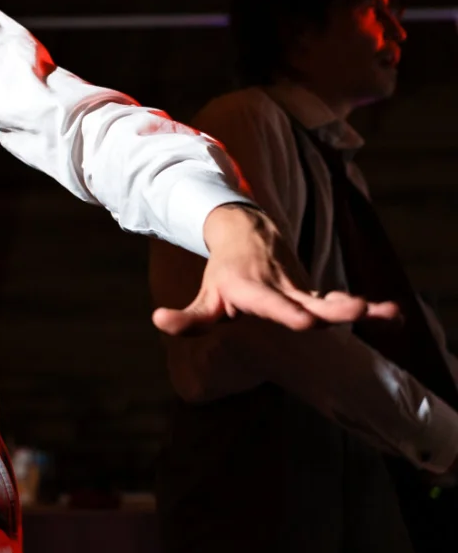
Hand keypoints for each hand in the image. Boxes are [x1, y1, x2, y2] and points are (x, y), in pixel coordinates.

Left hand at [152, 203, 399, 335]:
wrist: (247, 231)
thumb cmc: (224, 274)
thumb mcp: (206, 296)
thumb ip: (189, 317)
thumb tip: (159, 321)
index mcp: (251, 290)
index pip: (268, 304)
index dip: (285, 311)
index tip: (305, 321)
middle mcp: (279, 288)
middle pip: (304, 302)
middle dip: (326, 310)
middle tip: (348, 315)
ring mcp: (299, 289)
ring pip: (328, 301)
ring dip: (355, 307)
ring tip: (385, 313)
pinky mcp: (312, 291)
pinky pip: (338, 301)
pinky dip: (368, 307)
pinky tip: (393, 315)